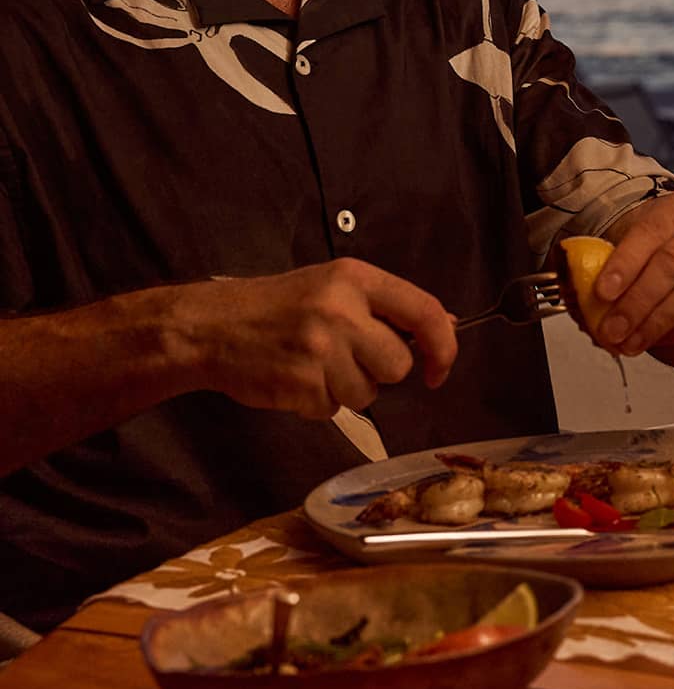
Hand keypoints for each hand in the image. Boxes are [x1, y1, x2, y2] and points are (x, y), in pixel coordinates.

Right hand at [187, 258, 457, 417]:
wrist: (211, 327)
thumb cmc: (280, 306)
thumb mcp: (335, 286)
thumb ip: (388, 306)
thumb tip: (447, 325)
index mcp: (356, 278)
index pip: (424, 311)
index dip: (444, 346)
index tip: (439, 369)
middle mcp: (342, 310)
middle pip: (398, 364)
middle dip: (379, 370)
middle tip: (345, 356)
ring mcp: (320, 349)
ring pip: (368, 393)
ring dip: (347, 389)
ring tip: (315, 366)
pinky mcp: (300, 384)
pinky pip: (333, 410)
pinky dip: (318, 403)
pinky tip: (296, 380)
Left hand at [592, 186, 673, 355]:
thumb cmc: (669, 243)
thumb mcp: (643, 236)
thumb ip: (618, 262)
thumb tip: (589, 306)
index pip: (651, 230)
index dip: (626, 263)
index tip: (603, 292)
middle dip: (639, 302)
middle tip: (614, 329)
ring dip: (660, 323)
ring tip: (632, 342)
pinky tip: (665, 341)